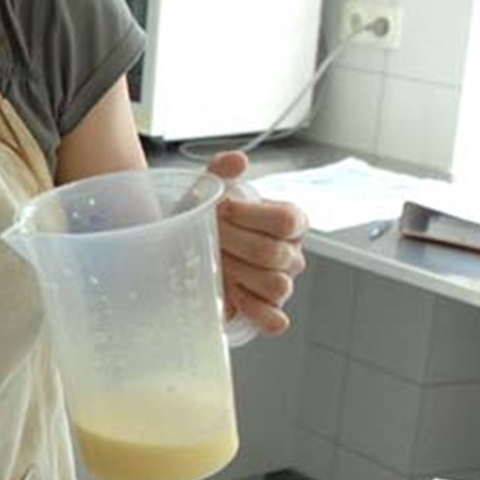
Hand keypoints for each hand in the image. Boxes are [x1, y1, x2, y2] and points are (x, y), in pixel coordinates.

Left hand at [207, 151, 307, 334]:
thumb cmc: (207, 221)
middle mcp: (292, 253)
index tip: (221, 210)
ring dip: (240, 275)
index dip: (250, 215)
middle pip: (275, 254)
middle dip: (234, 244)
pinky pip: (275, 319)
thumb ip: (221, 171)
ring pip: (277, 286)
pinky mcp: (267, 310)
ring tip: (218, 264)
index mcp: (290, 221)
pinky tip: (235, 297)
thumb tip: (237, 160)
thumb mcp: (208, 192)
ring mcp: (283, 283)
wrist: (187, 253)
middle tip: (210, 238)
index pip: (287, 219)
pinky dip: (256, 311)